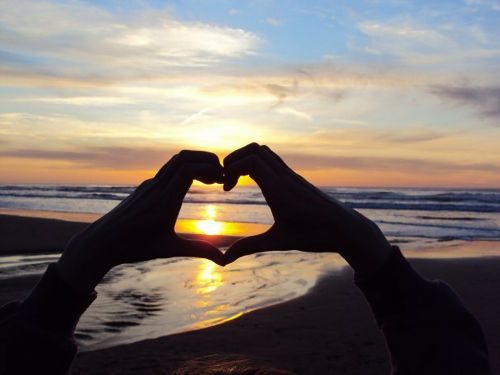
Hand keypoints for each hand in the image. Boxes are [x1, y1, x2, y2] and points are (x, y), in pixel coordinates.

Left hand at [57, 151, 224, 293]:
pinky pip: (168, 168)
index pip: (189, 169)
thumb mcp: (170, 249)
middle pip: (184, 157)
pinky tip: (193, 183)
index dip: (210, 169)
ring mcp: (150, 184)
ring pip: (175, 160)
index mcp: (164, 200)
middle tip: (221, 175)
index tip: (223, 180)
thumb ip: (199, 250)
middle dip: (207, 160)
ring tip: (211, 178)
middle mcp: (156, 187)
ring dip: (196, 162)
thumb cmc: (134, 247)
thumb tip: (224, 261)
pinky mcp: (146, 186)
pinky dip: (185, 168)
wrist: (101, 242)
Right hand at [223, 143, 391, 276]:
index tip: (225, 188)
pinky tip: (255, 185)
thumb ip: (249, 247)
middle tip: (226, 180)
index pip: (251, 160)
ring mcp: (292, 175)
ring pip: (265, 152)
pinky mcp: (296, 179)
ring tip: (237, 180)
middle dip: (235, 159)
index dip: (231, 168)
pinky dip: (257, 164)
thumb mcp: (278, 242)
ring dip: (246, 159)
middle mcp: (285, 177)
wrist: (346, 228)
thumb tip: (224, 260)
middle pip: (255, 149)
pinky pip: (273, 160)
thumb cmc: (315, 235)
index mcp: (279, 188)